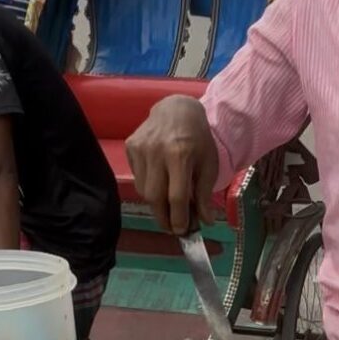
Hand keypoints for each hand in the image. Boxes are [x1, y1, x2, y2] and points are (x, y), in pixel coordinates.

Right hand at [126, 97, 218, 235]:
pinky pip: (137, 177)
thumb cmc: (197, 137)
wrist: (176, 109)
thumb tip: (206, 221)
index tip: (183, 230)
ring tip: (168, 206)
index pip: (176, 196)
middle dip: (163, 217)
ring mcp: (140, 148)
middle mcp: (157, 151)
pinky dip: (148, 187)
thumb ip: (205, 193)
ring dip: (156, 204)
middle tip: (172, 227)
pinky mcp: (130, 147)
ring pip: (143, 190)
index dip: (179, 218)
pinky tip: (159, 182)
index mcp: (180, 154)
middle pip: (155, 197)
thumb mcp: (209, 163)